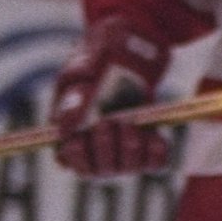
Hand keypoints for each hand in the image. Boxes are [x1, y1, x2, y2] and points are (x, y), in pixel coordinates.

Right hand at [49, 13, 174, 176]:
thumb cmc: (97, 61)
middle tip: (107, 122)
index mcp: (71, 131)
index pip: (70, 162)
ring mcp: (126, 149)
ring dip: (129, 148)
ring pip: (128, 167)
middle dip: (104, 147)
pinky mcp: (150, 145)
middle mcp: (99, 147)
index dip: (76, 157)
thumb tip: (65, 128)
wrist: (132, 50)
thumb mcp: (80, 73)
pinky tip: (154, 134)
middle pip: (100, 170)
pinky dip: (155, 151)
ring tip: (129, 123)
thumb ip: (73, 98)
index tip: (79, 139)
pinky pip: (156, 163)